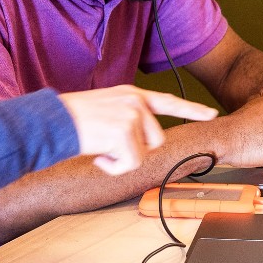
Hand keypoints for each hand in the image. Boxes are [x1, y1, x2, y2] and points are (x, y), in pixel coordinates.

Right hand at [58, 86, 216, 174]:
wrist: (51, 121)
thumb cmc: (70, 119)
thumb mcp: (105, 109)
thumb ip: (126, 118)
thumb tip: (140, 141)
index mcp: (130, 94)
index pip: (167, 101)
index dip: (191, 109)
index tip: (211, 114)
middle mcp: (134, 101)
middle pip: (157, 139)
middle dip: (136, 151)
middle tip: (109, 148)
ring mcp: (131, 115)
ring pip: (143, 154)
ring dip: (122, 160)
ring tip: (100, 149)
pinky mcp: (124, 131)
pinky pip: (130, 164)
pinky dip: (113, 168)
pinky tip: (97, 156)